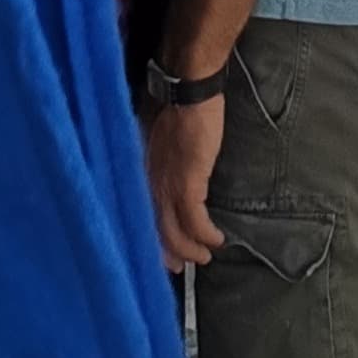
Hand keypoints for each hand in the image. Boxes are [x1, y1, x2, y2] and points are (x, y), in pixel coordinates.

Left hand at [142, 92, 225, 269]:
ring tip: (204, 257)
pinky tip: (216, 240)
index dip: (151, 239)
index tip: (161, 254)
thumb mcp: (159, 141)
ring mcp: (168, 187)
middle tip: (181, 267)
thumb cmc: (176, 108)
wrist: (188, 91)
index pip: (140, 218)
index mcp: (142, 175)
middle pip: (155, 231)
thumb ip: (158, 162)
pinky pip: (196, 222)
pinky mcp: (188, 184)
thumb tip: (165, 175)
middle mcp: (150, 186)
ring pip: (175, 233)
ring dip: (191, 249)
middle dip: (170, 252)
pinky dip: (205, 235)